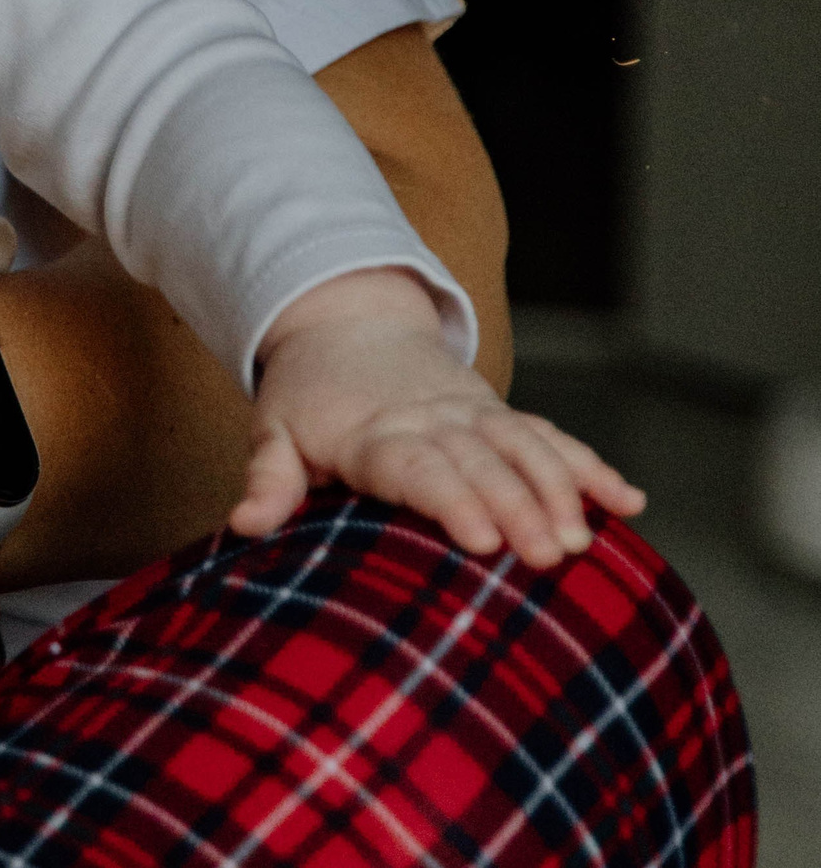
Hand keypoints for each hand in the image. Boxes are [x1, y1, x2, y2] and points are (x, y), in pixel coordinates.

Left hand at [233, 269, 644, 565]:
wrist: (342, 319)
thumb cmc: (307, 395)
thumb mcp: (274, 428)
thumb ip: (268, 477)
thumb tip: (243, 525)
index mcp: (375, 434)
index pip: (416, 468)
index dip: (450, 499)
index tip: (481, 537)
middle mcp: (431, 420)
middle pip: (481, 464)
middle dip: (519, 507)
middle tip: (551, 555)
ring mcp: (472, 414)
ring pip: (526, 448)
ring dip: (561, 490)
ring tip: (587, 540)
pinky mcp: (498, 414)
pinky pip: (551, 436)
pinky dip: (591, 467)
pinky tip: (630, 503)